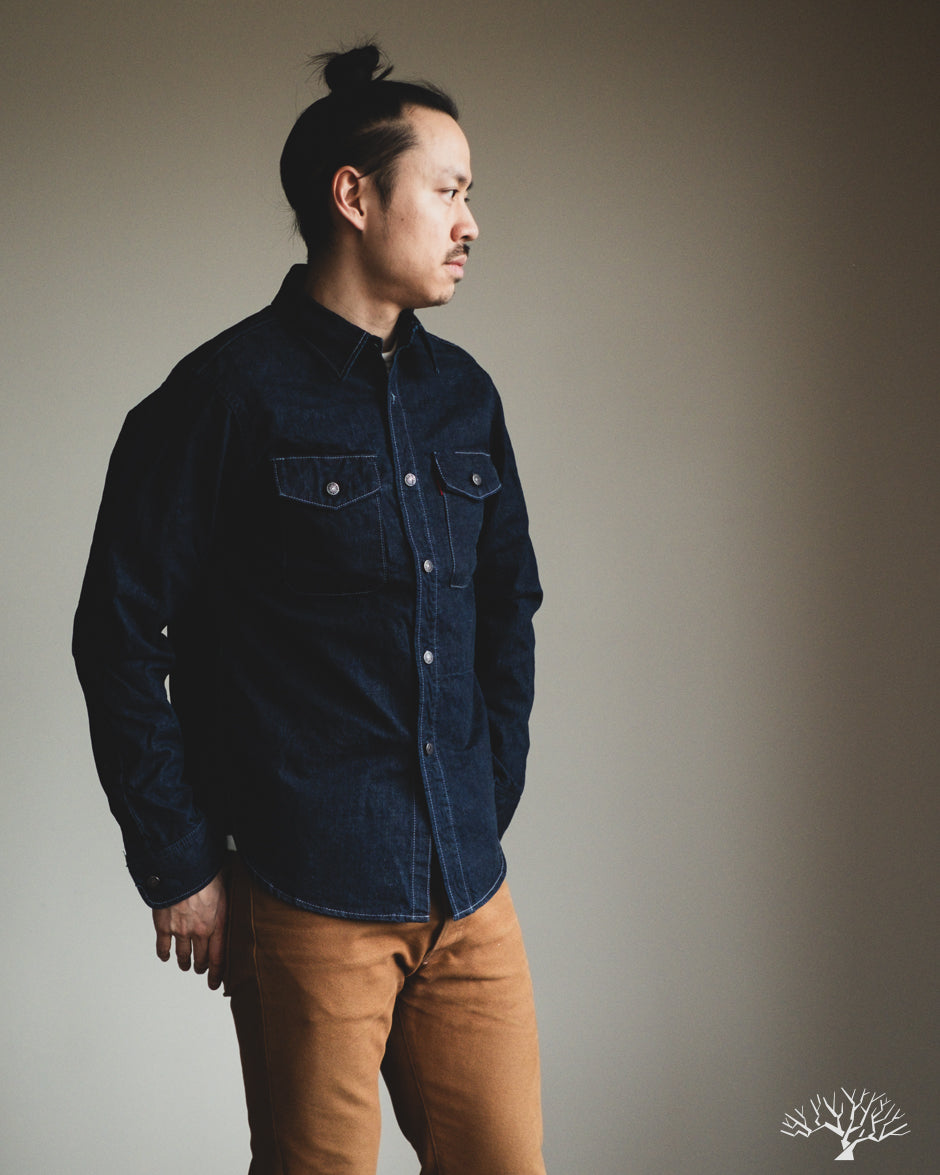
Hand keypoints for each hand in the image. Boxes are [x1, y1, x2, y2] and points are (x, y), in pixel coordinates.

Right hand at [152, 872, 227, 990]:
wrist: (182, 867)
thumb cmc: (206, 872)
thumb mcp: (227, 885)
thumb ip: (229, 898)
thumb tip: (241, 892)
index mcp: (218, 923)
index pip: (219, 957)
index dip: (217, 974)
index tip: (215, 983)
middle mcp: (200, 931)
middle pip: (201, 958)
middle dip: (201, 966)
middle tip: (200, 968)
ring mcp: (181, 930)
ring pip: (183, 955)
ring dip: (184, 962)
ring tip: (185, 965)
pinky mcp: (164, 926)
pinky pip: (163, 947)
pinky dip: (164, 954)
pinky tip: (166, 956)